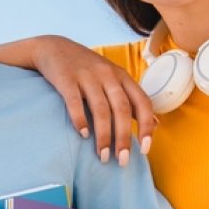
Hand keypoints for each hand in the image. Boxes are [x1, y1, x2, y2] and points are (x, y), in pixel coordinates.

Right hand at [30, 35, 155, 166]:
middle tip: (122, 161)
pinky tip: (83, 135)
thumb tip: (155, 123)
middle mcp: (108, 75)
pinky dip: (80, 119)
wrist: (54, 48)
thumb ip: (132, 99)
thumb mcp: (113, 78)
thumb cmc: (87, 68)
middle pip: (121, 109)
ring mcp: (87, 76)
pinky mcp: (66, 79)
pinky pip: (74, 102)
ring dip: (103, 135)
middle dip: (123, 138)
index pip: (142, 102)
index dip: (145, 126)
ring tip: (102, 156)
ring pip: (100, 109)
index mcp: (122, 77)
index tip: (145, 149)